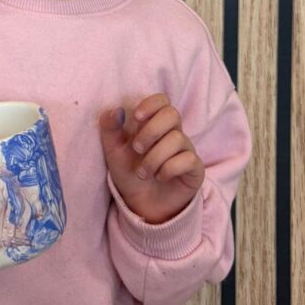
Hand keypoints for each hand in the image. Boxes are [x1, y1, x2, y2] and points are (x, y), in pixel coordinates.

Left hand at [99, 94, 204, 223]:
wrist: (141, 204)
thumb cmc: (129, 173)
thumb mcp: (113, 151)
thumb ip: (110, 129)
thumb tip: (116, 109)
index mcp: (154, 124)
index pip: (162, 100)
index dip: (151, 104)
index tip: (135, 118)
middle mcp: (174, 133)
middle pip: (172, 114)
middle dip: (151, 131)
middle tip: (137, 149)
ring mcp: (186, 150)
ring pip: (177, 139)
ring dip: (155, 157)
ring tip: (143, 172)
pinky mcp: (195, 168)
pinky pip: (188, 159)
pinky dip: (169, 169)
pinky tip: (160, 177)